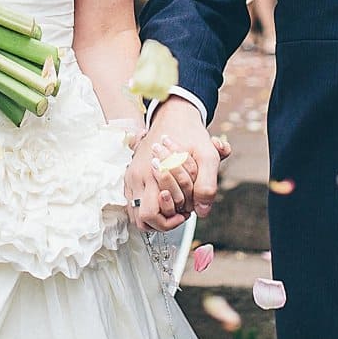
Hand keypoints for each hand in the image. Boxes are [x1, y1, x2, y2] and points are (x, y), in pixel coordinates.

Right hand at [127, 96, 222, 230]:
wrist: (174, 117)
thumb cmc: (190, 136)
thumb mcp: (207, 156)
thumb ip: (207, 184)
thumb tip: (202, 210)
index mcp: (152, 173)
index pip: (151, 214)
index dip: (170, 221)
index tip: (184, 213)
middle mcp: (138, 177)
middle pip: (141, 219)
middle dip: (162, 222)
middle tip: (178, 213)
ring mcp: (131, 177)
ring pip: (135, 213)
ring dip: (154, 216)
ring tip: (172, 207)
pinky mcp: (130, 176)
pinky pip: (133, 203)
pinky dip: (148, 206)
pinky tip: (163, 199)